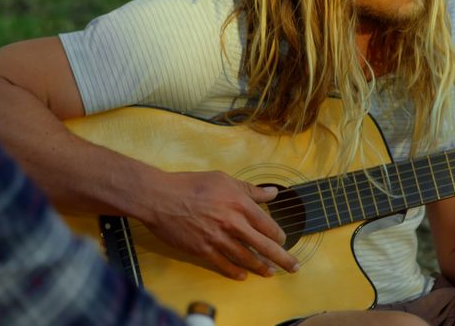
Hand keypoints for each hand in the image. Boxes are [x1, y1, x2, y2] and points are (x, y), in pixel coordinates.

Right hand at [139, 170, 298, 279]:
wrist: (160, 197)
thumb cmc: (191, 184)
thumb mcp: (224, 179)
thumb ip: (250, 189)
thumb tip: (272, 193)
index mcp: (240, 204)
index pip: (267, 224)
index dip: (278, 235)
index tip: (283, 240)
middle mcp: (232, 223)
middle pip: (264, 245)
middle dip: (282, 258)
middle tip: (293, 266)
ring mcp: (218, 238)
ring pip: (246, 258)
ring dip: (261, 267)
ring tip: (270, 273)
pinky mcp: (203, 250)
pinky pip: (224, 264)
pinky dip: (235, 272)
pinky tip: (243, 275)